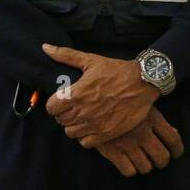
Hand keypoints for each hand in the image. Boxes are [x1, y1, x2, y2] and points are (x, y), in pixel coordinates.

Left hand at [42, 44, 158, 147]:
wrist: (143, 82)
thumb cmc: (117, 71)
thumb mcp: (91, 60)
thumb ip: (66, 55)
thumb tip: (45, 47)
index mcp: (75, 94)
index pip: (50, 108)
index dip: (55, 104)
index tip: (63, 100)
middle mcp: (82, 111)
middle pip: (60, 120)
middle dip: (65, 113)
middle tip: (76, 106)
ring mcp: (93, 124)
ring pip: (71, 132)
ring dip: (75, 125)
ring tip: (84, 117)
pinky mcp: (105, 134)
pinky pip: (85, 142)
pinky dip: (86, 136)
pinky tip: (93, 126)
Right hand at [95, 106, 184, 176]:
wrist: (90, 98)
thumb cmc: (117, 95)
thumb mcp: (141, 100)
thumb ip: (156, 117)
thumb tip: (173, 132)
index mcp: (152, 117)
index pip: (173, 139)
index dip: (177, 149)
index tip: (176, 154)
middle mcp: (142, 133)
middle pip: (162, 157)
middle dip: (162, 161)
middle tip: (159, 160)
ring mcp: (127, 143)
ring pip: (146, 167)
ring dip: (146, 166)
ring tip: (144, 162)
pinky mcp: (112, 151)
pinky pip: (128, 170)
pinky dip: (131, 170)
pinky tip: (129, 164)